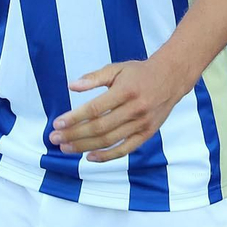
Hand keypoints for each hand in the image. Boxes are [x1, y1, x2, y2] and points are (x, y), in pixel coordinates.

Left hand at [51, 56, 190, 162]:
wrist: (171, 78)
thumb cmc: (139, 73)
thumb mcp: (117, 68)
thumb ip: (94, 77)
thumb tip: (72, 86)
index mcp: (125, 91)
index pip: (95, 109)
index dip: (74, 118)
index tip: (57, 123)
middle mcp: (135, 109)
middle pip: (99, 128)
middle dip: (74, 135)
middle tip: (55, 139)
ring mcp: (142, 123)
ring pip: (109, 140)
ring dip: (85, 146)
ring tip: (66, 148)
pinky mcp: (147, 133)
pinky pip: (125, 149)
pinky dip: (107, 156)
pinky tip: (89, 157)